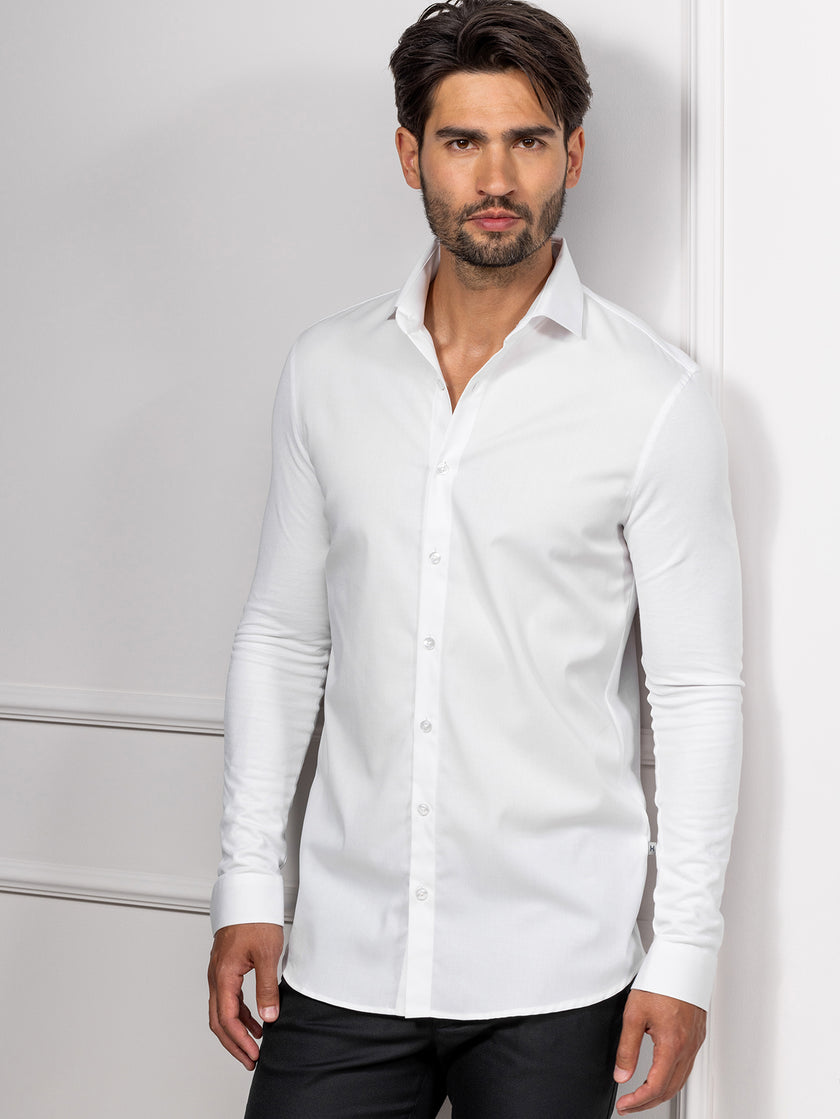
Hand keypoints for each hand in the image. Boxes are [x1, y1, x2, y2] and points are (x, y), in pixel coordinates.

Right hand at [208, 922, 283, 1068]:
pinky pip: (228, 998)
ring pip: (222, 1011)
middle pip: (218, 1020)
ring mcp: (219, 972)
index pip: (226, 1018)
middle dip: (234, 1044)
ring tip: (255, 1046)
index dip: (239, 1041)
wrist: (248, 895)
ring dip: (236, 1031)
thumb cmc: (255, 919)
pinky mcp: (226, 968)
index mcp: (223, 975)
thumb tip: (268, 1018)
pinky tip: (256, 1021)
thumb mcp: (267, 954)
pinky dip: (240, 1014)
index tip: (253, 1055)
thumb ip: (267, 988)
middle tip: (251, 1061)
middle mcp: (216, 976)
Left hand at [613, 989, 705, 1112]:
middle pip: (670, 1089)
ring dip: (660, 1092)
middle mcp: (688, 1047)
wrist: (683, 959)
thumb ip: (627, 1048)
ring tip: (641, 1095)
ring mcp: (695, 1042)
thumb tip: (622, 1075)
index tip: (624, 1105)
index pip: (656, 1087)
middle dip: (648, 1102)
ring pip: (680, 1080)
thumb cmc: (660, 980)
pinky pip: (686, 1066)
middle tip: (629, 1105)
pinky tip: (660, 1074)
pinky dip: (671, 1077)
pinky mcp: (697, 1035)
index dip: (638, 1101)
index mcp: (672, 1044)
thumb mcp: (634, 1014)